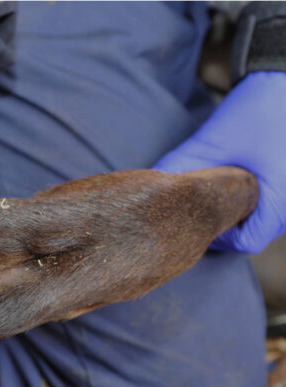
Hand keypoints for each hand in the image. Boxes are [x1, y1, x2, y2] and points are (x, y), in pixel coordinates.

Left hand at [153, 71, 285, 252]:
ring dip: (242, 207)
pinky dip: (256, 195)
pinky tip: (238, 176)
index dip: (218, 236)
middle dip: (227, 220)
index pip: (246, 242)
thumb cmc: (260, 107)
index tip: (199, 217)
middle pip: (257, 230)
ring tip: (221, 186)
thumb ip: (182, 165)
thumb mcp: (213, 140)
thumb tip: (152, 186)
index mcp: (282, 201)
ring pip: (266, 215)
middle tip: (204, 201)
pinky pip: (275, 200)